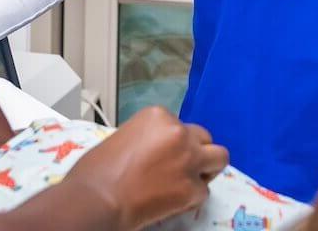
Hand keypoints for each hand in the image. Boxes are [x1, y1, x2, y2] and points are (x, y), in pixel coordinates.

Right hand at [63, 106, 228, 230]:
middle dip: (196, 152)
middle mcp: (178, 132)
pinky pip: (203, 192)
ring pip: (219, 158)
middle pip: (204, 138)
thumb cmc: (97, 171)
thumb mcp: (123, 137)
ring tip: (190, 182)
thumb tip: (154, 152)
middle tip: (182, 168)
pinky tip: (172, 202)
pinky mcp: (192, 188)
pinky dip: (191, 198)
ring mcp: (189, 159)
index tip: (163, 157)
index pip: (180, 126)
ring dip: (207, 169)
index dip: (174, 143)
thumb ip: (147, 139)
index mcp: (158, 116)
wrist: (98, 198)